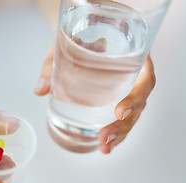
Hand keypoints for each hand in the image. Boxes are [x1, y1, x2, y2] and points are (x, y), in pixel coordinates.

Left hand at [34, 46, 155, 153]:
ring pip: (134, 114)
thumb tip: (40, 90)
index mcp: (133, 56)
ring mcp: (129, 87)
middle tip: (104, 138)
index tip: (120, 111)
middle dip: (124, 124)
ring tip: (105, 147)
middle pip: (140, 102)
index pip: (145, 78)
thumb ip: (53, 66)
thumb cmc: (80, 35)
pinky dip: (117, 132)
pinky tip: (107, 144)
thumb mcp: (65, 44)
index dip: (136, 96)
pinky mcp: (119, 96)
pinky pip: (124, 116)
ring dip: (121, 133)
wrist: (84, 32)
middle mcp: (136, 73)